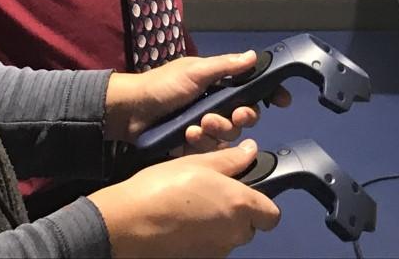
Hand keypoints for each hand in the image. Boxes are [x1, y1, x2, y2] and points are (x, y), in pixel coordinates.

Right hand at [88, 140, 280, 257]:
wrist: (126, 225)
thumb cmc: (161, 188)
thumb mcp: (196, 163)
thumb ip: (230, 159)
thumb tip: (250, 151)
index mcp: (240, 205)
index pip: (272, 214)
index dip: (263, 202)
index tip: (247, 192)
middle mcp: (234, 234)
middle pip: (250, 226)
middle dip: (237, 212)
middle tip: (211, 194)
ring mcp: (217, 252)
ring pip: (229, 237)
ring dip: (218, 225)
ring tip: (191, 207)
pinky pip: (210, 248)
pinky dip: (202, 238)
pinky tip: (182, 224)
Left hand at [105, 50, 292, 148]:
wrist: (129, 113)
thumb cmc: (160, 86)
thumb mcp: (194, 71)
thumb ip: (225, 66)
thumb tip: (254, 56)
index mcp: (218, 83)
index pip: (251, 87)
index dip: (269, 94)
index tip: (282, 101)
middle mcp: (215, 104)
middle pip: (246, 115)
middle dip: (242, 116)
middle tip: (231, 114)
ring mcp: (205, 126)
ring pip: (230, 134)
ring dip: (219, 129)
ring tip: (200, 126)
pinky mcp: (194, 146)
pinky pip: (211, 149)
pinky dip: (202, 142)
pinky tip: (189, 136)